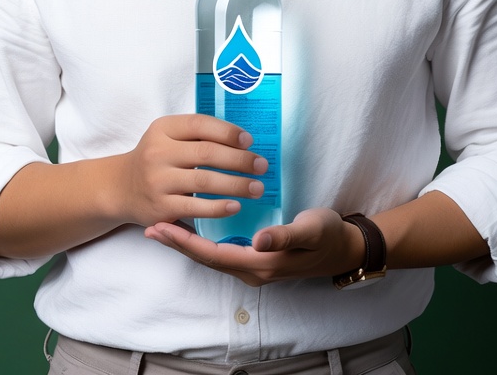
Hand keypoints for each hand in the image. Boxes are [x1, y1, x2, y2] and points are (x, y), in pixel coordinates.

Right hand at [115, 114, 267, 227]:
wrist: (121, 187)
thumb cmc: (156, 158)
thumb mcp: (168, 137)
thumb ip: (196, 135)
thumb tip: (242, 141)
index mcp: (163, 128)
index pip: (199, 125)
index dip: (227, 131)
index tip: (249, 140)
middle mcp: (157, 152)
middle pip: (206, 153)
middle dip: (239, 160)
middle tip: (262, 165)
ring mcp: (158, 181)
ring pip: (204, 182)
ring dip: (236, 185)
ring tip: (257, 188)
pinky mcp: (160, 207)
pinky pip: (195, 208)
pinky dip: (218, 207)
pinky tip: (235, 206)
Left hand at [144, 207, 364, 286]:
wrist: (345, 248)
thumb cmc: (328, 235)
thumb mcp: (310, 230)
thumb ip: (285, 236)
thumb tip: (257, 239)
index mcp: (262, 263)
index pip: (215, 254)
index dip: (187, 242)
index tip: (163, 228)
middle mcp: (253, 270)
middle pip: (207, 258)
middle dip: (178, 243)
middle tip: (151, 228)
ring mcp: (254, 266)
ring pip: (212, 256)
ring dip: (187, 242)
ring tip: (163, 228)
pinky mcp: (257, 258)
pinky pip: (221, 251)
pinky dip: (202, 241)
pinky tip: (193, 228)